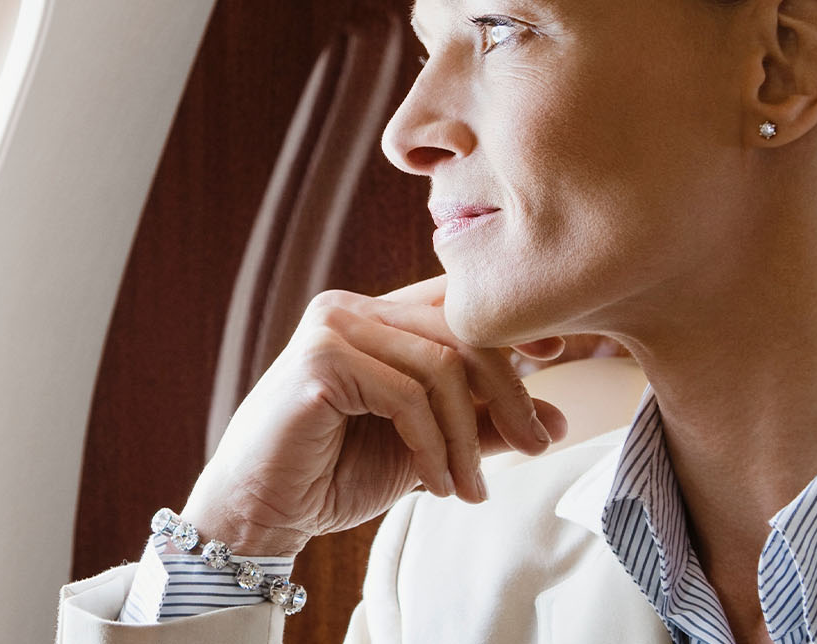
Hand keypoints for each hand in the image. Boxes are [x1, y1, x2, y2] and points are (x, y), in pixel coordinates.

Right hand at [179, 275, 569, 556]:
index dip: (512, 329)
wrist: (260, 512)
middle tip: (536, 444)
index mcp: (373, 314)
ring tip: (470, 487)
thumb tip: (556, 415)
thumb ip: (482, 424)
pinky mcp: (319, 360)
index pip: (458, 304)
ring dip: (468, 437)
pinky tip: (437, 485)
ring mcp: (332, 328)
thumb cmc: (333, 475)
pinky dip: (433, 447)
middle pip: (461, 330)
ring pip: (441, 367)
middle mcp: (351, 308)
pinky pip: (407, 396)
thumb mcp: (426, 446)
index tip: (556, 362)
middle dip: (509, 391)